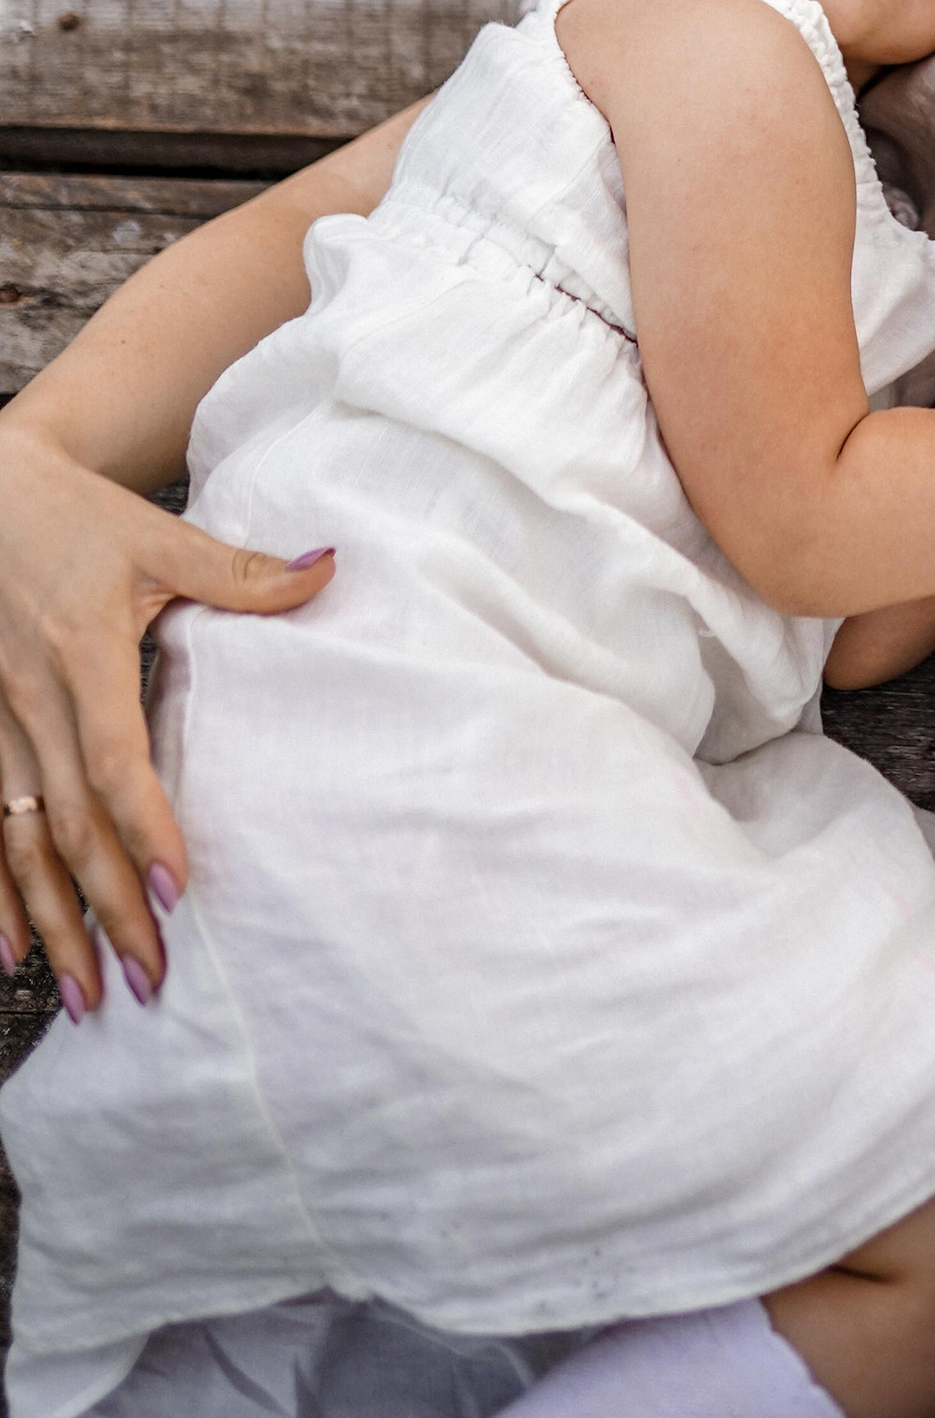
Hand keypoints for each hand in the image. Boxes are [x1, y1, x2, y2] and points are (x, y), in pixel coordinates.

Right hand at [0, 421, 333, 1008]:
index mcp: (83, 654)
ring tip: (89, 993)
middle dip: (107, 908)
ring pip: (20, 844)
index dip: (144, 828)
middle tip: (149, 979)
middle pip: (70, 826)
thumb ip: (240, 570)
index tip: (179, 890)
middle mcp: (30, 701)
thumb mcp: (159, 535)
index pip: (111, 760)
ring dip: (53, 922)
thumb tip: (328, 570)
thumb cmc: (76, 517)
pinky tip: (14, 951)